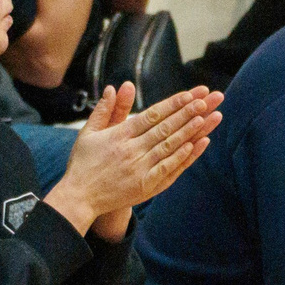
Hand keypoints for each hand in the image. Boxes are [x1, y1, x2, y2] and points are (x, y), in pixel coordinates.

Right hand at [45, 84, 222, 238]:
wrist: (79, 198)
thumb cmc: (83, 163)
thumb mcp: (88, 133)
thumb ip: (104, 110)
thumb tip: (115, 87)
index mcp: (119, 135)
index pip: (150, 116)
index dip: (171, 104)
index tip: (189, 94)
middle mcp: (131, 150)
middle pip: (164, 128)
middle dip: (187, 113)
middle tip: (206, 100)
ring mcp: (139, 169)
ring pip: (168, 146)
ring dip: (188, 131)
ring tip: (206, 117)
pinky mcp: (145, 185)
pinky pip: (167, 169)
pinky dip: (182, 157)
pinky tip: (195, 145)